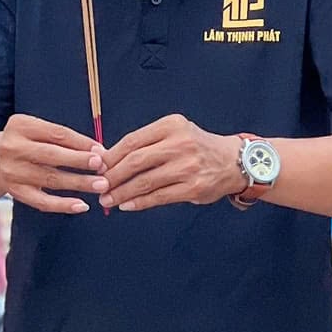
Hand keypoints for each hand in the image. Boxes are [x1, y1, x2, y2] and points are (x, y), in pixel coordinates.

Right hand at [0, 114, 104, 214]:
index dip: (82, 142)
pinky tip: (82, 205)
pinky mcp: (15, 191)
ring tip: (100, 185)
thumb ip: (64, 139)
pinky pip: (42, 201)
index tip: (102, 150)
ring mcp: (12, 171)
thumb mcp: (39, 132)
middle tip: (102, 166)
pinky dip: (63, 205)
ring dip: (78, 183)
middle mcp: (12, 148)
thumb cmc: (28, 143)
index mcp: (20, 125)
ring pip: (51, 179)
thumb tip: (99, 151)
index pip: (57, 133)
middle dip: (79, 161)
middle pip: (52, 155)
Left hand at [100, 115, 239, 212]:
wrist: (234, 161)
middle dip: (112, 176)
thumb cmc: (197, 147)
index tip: (97, 167)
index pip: (132, 140)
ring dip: (122, 193)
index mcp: (172, 125)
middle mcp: (180, 143)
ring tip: (107, 199)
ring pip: (145, 181)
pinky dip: (139, 202)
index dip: (111, 156)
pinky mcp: (193, 188)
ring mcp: (187, 166)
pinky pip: (159, 197)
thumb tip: (109, 160)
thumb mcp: (176, 132)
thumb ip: (148, 143)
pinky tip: (126, 205)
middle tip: (98, 186)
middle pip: (136, 161)